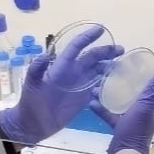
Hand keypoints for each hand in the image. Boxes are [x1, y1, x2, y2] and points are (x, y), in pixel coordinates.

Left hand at [0, 25, 123, 144]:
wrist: (33, 124)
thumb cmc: (30, 102)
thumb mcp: (31, 84)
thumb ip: (36, 70)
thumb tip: (44, 55)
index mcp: (61, 66)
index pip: (76, 47)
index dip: (88, 37)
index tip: (101, 29)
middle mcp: (72, 72)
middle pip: (92, 57)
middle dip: (106, 51)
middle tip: (120, 49)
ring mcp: (79, 84)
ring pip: (97, 70)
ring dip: (109, 65)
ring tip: (122, 63)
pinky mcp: (83, 98)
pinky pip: (97, 86)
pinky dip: (106, 82)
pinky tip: (115, 80)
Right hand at [90, 68, 153, 153]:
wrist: (124, 153)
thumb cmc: (136, 128)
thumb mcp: (145, 105)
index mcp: (152, 105)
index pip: (147, 86)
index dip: (139, 76)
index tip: (127, 65)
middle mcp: (143, 111)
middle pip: (132, 93)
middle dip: (121, 83)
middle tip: (108, 74)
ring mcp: (131, 119)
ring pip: (120, 102)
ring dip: (109, 95)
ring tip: (97, 86)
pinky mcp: (120, 126)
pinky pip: (110, 114)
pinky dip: (102, 109)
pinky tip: (92, 103)